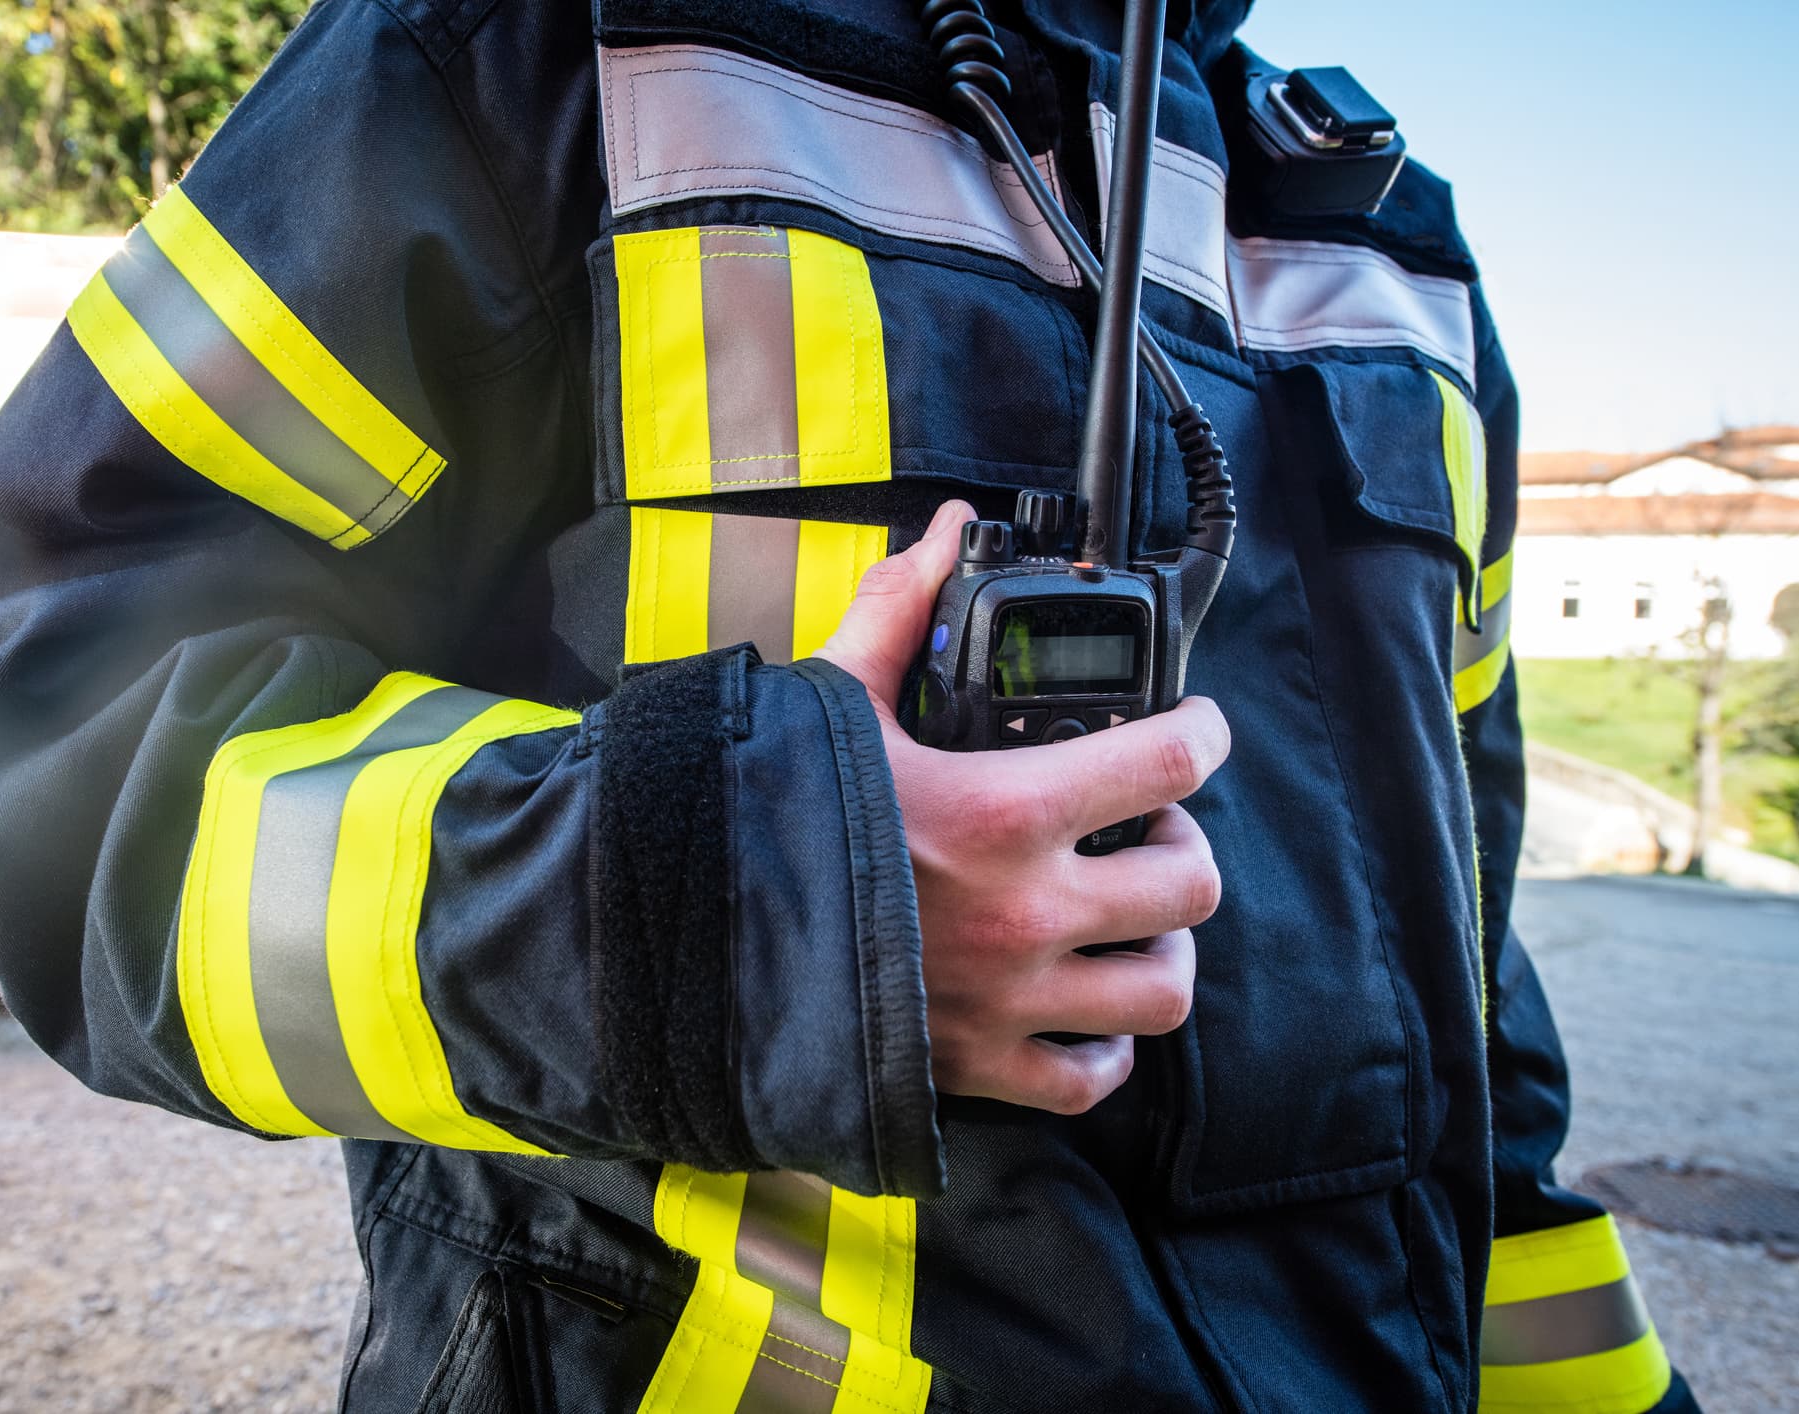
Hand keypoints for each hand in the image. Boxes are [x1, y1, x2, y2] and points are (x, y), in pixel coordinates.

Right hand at [814, 502, 1228, 1113]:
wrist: (695, 946)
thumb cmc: (766, 821)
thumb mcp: (832, 703)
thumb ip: (898, 612)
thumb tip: (942, 532)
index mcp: (1005, 812)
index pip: (1170, 761)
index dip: (1204, 734)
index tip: (1197, 728)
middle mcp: (1029, 912)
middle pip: (1192, 885)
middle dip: (1184, 848)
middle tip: (1149, 830)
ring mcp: (1011, 998)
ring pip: (1163, 991)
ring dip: (1161, 949)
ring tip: (1130, 923)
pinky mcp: (979, 1065)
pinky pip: (1089, 1079)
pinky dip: (1103, 1049)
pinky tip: (1080, 1011)